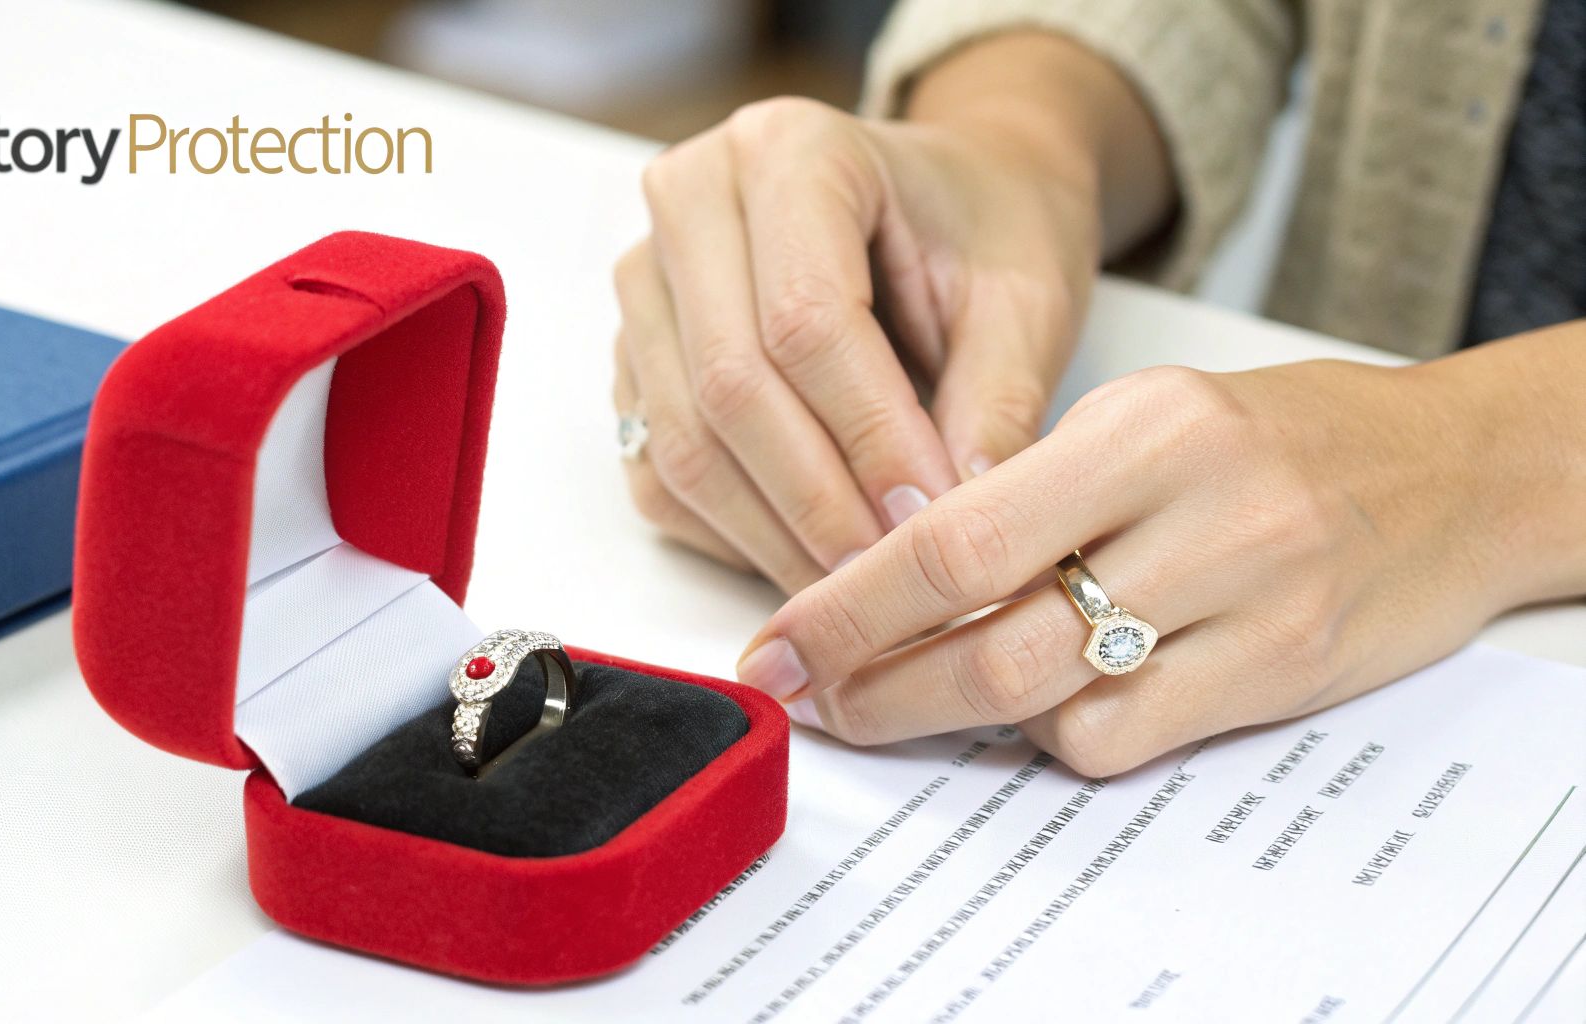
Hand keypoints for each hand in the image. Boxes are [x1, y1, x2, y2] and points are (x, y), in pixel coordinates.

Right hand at [612, 93, 1101, 592]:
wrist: (950, 204)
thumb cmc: (986, 231)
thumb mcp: (1025, 301)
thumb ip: (994, 406)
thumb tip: (951, 529)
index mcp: (791, 149)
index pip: (805, 319)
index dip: (869, 435)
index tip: (932, 519)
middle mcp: (692, 199)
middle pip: (728, 386)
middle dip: (816, 500)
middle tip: (892, 576)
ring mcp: (647, 281)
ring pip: (683, 441)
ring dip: (770, 534)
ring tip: (858, 589)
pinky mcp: (635, 356)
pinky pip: (657, 471)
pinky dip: (729, 534)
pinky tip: (806, 563)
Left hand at [736, 361, 1525, 775]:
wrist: (1450, 472)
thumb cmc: (1273, 438)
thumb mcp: (1145, 417)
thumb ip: (1028, 493)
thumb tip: (887, 577)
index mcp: (1143, 424)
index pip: (953, 533)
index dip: (846, 605)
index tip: (780, 643)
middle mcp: (1198, 507)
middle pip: (985, 627)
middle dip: (872, 680)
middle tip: (811, 696)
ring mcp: (1250, 597)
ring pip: (1046, 698)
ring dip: (947, 714)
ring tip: (896, 701)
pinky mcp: (1281, 672)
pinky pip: (1123, 736)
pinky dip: (1055, 735)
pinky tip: (1036, 707)